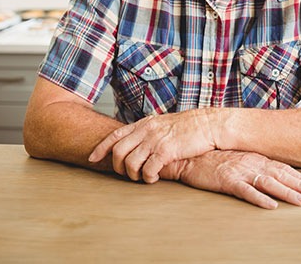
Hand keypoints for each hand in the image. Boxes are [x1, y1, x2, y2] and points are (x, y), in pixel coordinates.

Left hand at [88, 110, 216, 182]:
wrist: (208, 124)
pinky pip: (147, 170)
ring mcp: (155, 140)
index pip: (115, 135)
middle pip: (118, 152)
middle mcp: (147, 130)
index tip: (92, 158)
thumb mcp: (163, 123)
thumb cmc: (188, 126)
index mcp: (145, 123)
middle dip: (118, 167)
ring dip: (133, 175)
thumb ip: (148, 130)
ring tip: (142, 177)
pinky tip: (154, 178)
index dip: (101, 148)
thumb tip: (136, 140)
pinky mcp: (166, 151)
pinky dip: (147, 178)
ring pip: (130, 163)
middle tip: (127, 174)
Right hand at [160, 150, 300, 209]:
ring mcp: (239, 171)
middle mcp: (251, 163)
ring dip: (286, 192)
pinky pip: (245, 190)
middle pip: (281, 175)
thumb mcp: (239, 159)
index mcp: (255, 158)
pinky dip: (259, 198)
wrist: (190, 155)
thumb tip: (273, 174)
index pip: (283, 168)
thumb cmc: (214, 158)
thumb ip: (255, 165)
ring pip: (268, 183)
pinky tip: (270, 205)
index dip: (300, 178)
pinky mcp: (226, 180)